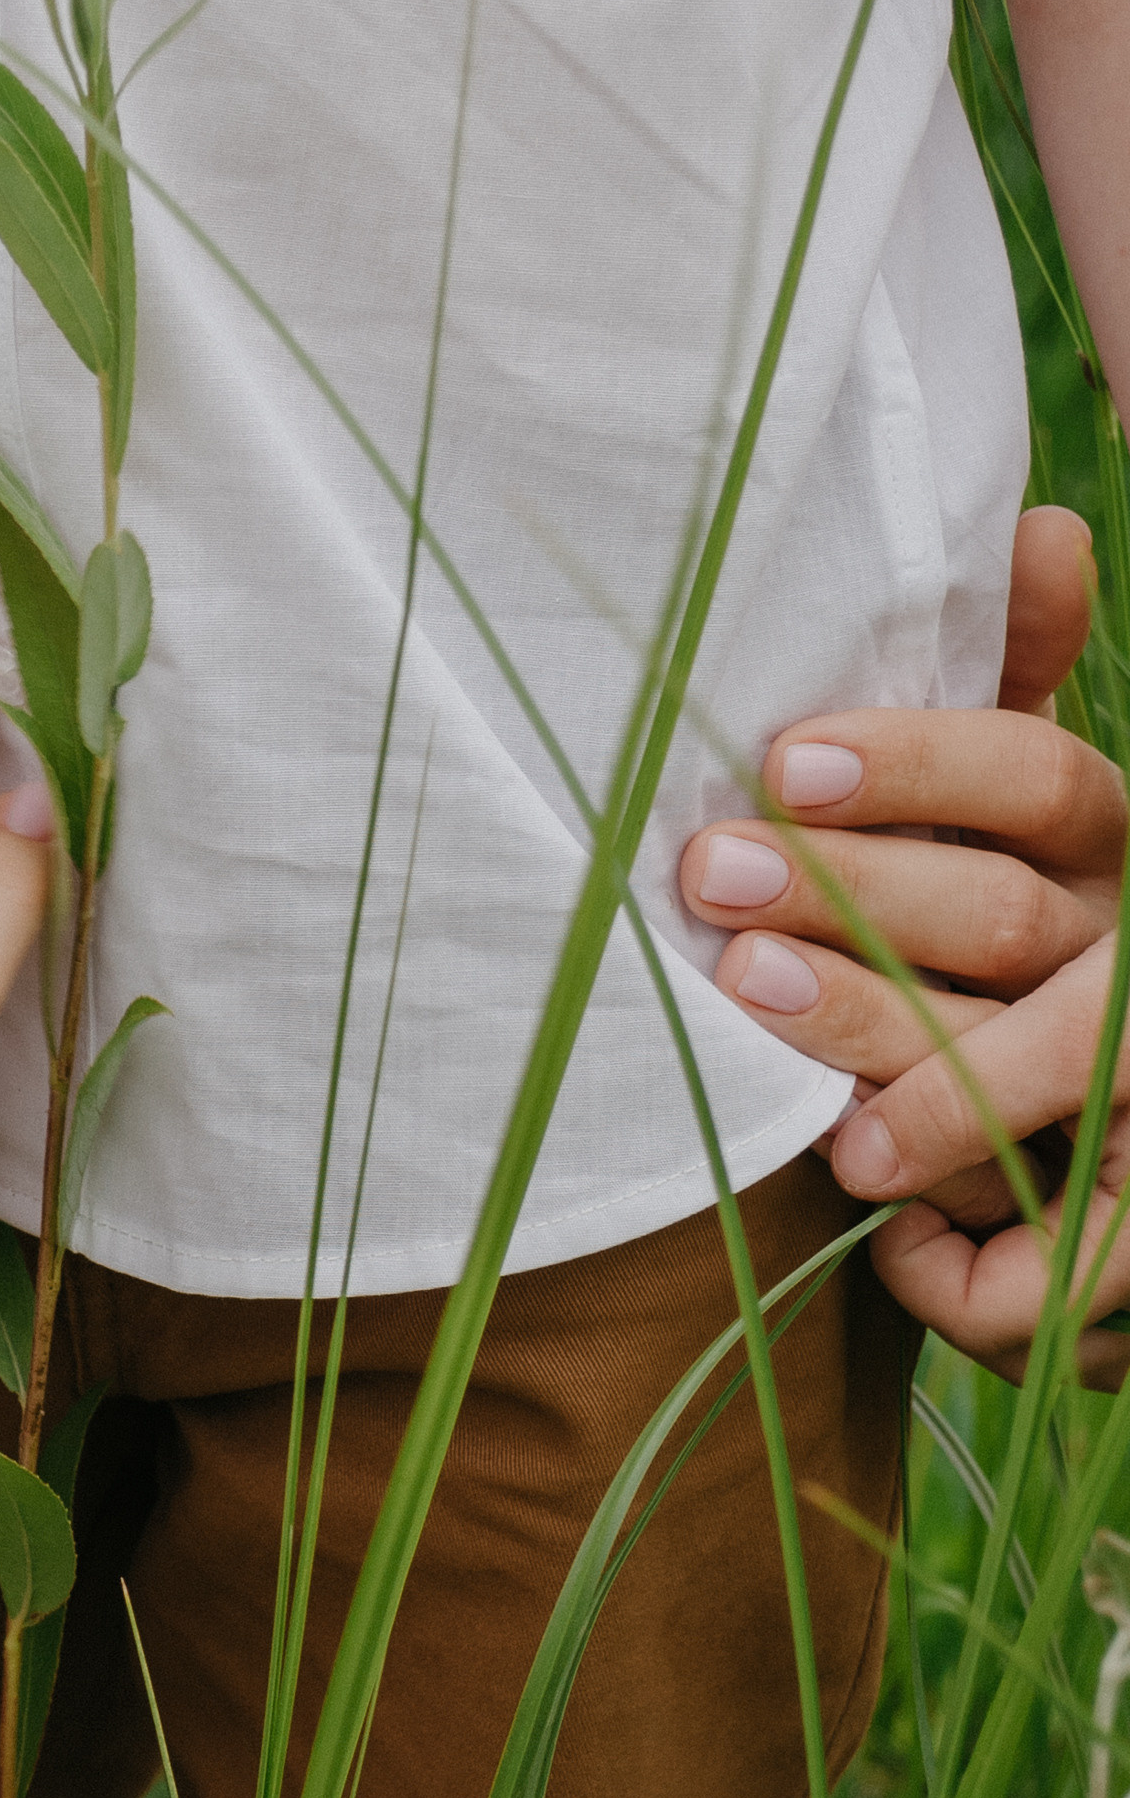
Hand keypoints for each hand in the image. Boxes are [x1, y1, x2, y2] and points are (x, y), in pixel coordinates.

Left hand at [681, 507, 1129, 1382]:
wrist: (1101, 1167)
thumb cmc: (1009, 957)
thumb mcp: (1016, 821)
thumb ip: (1011, 690)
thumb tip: (1037, 524)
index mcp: (1109, 851)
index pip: (1042, 778)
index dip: (917, 767)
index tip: (776, 757)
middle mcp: (1128, 960)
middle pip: (1007, 921)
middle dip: (853, 902)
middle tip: (710, 882)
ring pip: (1013, 1066)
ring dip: (885, 1048)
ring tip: (763, 1021)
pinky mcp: (1126, 1238)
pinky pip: (1051, 1271)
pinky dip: (970, 1273)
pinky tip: (888, 1245)